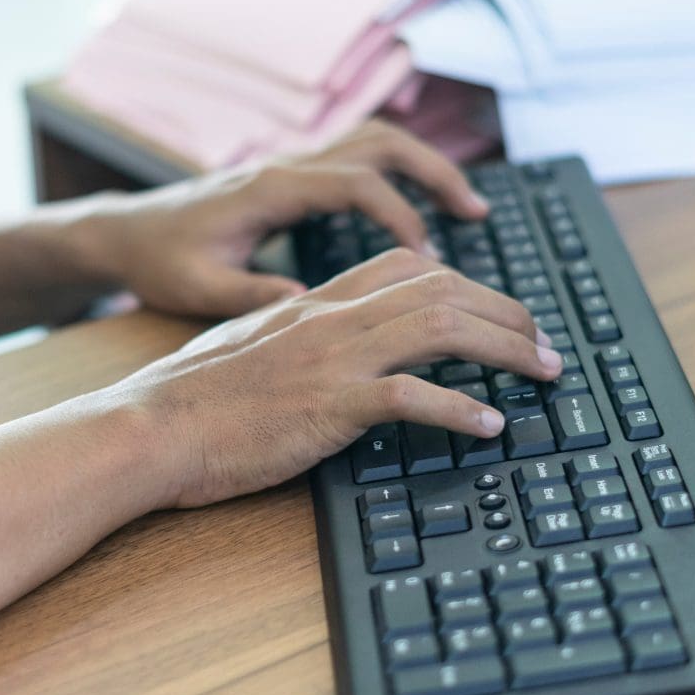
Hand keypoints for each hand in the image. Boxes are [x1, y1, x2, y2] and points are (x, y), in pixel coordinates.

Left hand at [78, 120, 490, 317]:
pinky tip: (422, 220)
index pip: (353, 182)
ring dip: (424, 169)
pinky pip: (361, 163)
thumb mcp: (196, 286)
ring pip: (375, 143)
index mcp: (270, 187)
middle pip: (379, 142)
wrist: (123, 231)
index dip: (397, 212)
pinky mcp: (294, 179)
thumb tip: (307, 307)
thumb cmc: (157, 260)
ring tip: (467, 211)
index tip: (427, 254)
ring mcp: (293, 167)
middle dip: (434, 172)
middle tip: (476, 214)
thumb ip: (250, 296)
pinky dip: (400, 181)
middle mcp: (288, 166)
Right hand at [108, 247, 560, 509]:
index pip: (406, 267)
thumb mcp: (248, 348)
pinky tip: (490, 426)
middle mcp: (330, 318)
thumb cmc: (188, 400)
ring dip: (506, 350)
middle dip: (507, 313)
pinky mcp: (328, 405)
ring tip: (544, 373)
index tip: (497, 311)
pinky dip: (459, 410)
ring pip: (441, 329)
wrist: (148, 427)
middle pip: (442, 289)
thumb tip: (327, 355)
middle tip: (546, 345)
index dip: (465, 282)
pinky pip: (411, 397)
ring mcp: (332, 358)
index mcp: (314, 304)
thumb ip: (295, 338)